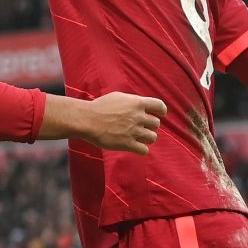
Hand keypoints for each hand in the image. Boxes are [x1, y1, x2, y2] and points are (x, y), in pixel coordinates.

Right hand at [45, 92, 164, 153]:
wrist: (86, 120)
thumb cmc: (99, 107)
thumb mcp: (118, 97)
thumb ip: (132, 102)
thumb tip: (141, 105)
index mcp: (137, 103)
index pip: (159, 106)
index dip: (161, 111)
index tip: (159, 115)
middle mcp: (138, 117)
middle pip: (156, 124)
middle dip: (149, 126)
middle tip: (140, 128)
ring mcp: (134, 131)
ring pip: (152, 137)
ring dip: (146, 138)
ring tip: (137, 137)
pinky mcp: (127, 144)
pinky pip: (144, 150)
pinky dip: (141, 149)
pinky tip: (134, 147)